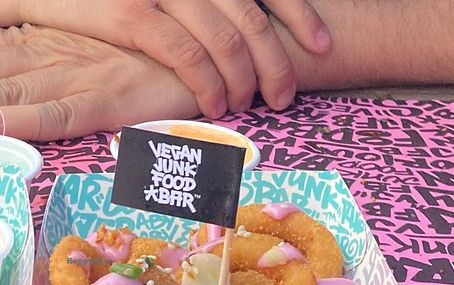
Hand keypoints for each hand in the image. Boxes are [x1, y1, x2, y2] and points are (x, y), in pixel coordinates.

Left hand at [0, 25, 198, 140]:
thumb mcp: (87, 54)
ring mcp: (82, 71)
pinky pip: (65, 110)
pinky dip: (29, 117)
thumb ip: (43, 69)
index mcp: (45, 39)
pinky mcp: (112, 96)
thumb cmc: (145, 57)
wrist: (211, 52)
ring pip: (10, 86)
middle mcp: (54, 50)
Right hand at [17, 0, 330, 115]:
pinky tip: (215, 104)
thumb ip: (202, 1)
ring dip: (245, 79)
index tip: (321, 46)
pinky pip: (187, 54)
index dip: (300, 14)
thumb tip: (243, 26)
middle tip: (285, 94)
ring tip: (247, 105)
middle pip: (251, 15)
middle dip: (276, 60)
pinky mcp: (131, 13)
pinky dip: (209, 83)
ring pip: (225, 38)